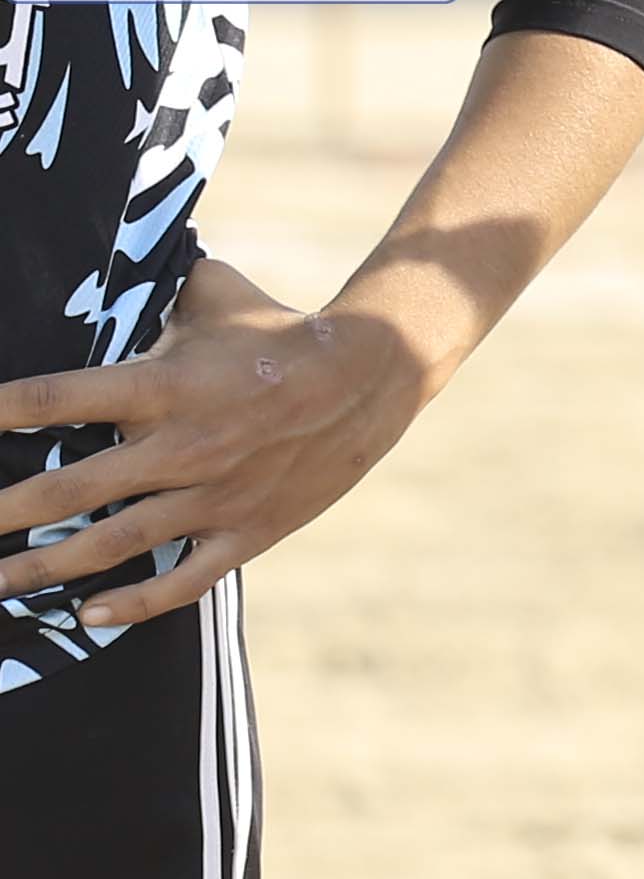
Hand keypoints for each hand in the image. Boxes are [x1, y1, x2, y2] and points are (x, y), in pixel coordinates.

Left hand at [0, 258, 425, 626]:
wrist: (372, 373)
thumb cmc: (281, 329)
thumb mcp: (217, 295)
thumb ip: (159, 289)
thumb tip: (121, 264)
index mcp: (166, 385)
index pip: (60, 397)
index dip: (4, 409)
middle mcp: (182, 445)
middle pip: (70, 491)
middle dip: (5, 514)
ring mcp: (214, 494)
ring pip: (111, 544)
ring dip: (43, 568)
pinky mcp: (247, 529)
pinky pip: (182, 579)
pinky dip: (132, 603)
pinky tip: (87, 614)